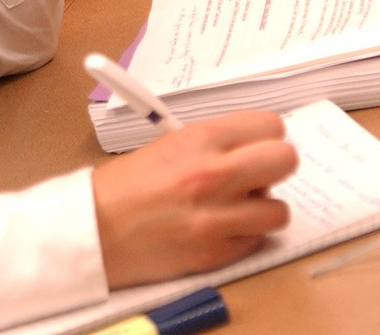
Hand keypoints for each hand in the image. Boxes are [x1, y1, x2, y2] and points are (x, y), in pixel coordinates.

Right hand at [92, 110, 296, 288]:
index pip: (269, 126)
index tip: (257, 144)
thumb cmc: (124, 187)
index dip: (266, 136)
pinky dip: (244, 236)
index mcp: (198, 140)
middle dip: (274, 167)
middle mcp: (212, 175)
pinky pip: (256, 241)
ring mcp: (216, 217)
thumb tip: (251, 148)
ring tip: (237, 208)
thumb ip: (212, 145)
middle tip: (255, 174)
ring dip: (262, 209)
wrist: (95, 230)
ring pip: (279, 210)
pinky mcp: (215, 253)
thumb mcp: (167, 146)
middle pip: (285, 160)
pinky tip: (219, 228)